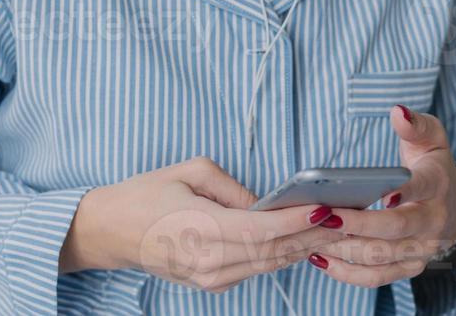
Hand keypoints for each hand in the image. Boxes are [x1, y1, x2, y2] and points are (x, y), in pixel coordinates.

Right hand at [60, 156, 347, 292]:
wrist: (110, 231)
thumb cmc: (145, 194)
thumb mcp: (187, 172)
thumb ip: (231, 187)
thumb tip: (263, 203)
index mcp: (202, 231)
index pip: (263, 230)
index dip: (298, 221)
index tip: (326, 208)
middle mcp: (210, 262)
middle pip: (274, 251)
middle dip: (312, 234)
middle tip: (345, 216)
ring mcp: (212, 278)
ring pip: (270, 264)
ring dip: (302, 246)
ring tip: (332, 227)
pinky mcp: (212, 283)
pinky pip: (255, 269)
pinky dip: (280, 254)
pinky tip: (300, 240)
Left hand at [306, 105, 455, 287]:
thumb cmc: (432, 165)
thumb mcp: (431, 139)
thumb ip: (415, 125)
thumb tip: (397, 112)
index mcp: (437, 186)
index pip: (421, 187)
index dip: (404, 191)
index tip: (384, 193)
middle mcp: (432, 223)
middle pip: (395, 229)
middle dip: (359, 224)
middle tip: (324, 214)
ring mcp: (421, 250)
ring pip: (381, 256)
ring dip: (345, 249)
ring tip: (312, 235)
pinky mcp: (409, 267)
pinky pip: (377, 278)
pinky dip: (347, 272)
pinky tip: (319, 257)